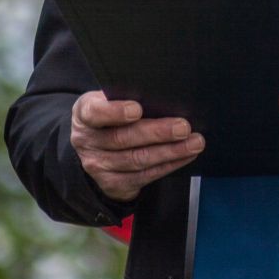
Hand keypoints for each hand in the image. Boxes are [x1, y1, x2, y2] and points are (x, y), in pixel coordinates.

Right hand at [71, 91, 204, 201]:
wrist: (95, 148)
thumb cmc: (110, 116)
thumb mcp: (108, 101)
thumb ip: (125, 97)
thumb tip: (163, 94)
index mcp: (84, 115)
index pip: (95, 113)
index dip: (115, 112)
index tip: (137, 109)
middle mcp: (87, 142)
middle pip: (123, 139)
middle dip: (157, 133)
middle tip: (183, 127)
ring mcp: (99, 166)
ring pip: (137, 160)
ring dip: (170, 152)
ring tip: (193, 142)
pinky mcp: (113, 184)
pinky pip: (144, 176)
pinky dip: (169, 165)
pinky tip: (185, 156)